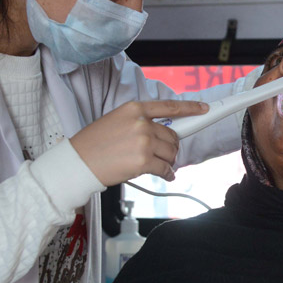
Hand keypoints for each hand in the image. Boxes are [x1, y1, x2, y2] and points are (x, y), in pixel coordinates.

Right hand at [69, 100, 207, 185]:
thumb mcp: (116, 120)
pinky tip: (164, 175)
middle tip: (162, 154)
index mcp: (134, 109)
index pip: (169, 107)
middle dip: (171, 146)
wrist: (79, 162)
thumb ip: (139, 122)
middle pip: (172, 135)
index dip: (191, 108)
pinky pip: (166, 168)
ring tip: (157, 164)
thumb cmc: (94, 143)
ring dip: (169, 161)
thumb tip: (162, 132)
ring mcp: (143, 142)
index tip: (204, 109)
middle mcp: (141, 123)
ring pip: (171, 152)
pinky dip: (167, 174)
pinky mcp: (143, 161)